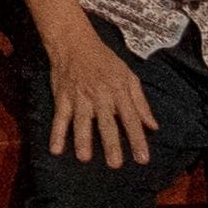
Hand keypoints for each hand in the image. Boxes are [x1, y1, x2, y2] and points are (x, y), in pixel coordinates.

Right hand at [40, 24, 161, 169]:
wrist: (74, 43)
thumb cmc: (105, 60)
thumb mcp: (129, 76)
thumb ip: (141, 103)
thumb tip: (152, 126)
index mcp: (119, 90)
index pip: (131, 118)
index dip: (137, 139)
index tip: (142, 159)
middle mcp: (100, 95)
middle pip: (107, 123)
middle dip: (111, 144)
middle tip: (115, 164)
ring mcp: (79, 97)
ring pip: (81, 121)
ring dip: (82, 139)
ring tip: (84, 158)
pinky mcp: (62, 97)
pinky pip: (59, 118)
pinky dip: (56, 133)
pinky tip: (55, 149)